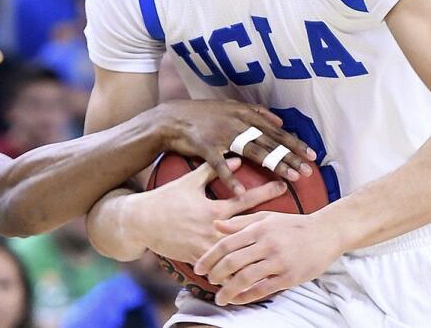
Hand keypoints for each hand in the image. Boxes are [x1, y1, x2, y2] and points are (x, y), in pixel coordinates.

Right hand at [129, 158, 286, 263]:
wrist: (141, 223)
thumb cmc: (166, 198)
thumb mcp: (189, 181)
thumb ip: (213, 169)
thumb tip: (236, 157)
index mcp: (211, 208)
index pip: (244, 199)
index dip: (265, 192)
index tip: (283, 185)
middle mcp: (211, 229)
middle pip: (247, 229)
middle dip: (269, 226)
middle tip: (290, 222)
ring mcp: (205, 246)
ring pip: (236, 254)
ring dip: (255, 253)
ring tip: (277, 253)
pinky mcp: (198, 259)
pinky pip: (220, 268)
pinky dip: (235, 270)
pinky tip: (251, 273)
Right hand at [152, 99, 316, 193]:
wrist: (170, 119)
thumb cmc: (202, 116)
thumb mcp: (230, 107)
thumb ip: (255, 113)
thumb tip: (280, 119)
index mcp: (244, 114)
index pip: (275, 131)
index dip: (294, 143)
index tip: (312, 155)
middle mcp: (237, 122)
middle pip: (270, 142)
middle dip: (291, 156)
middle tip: (309, 170)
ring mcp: (222, 134)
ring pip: (254, 151)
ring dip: (274, 165)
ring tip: (290, 178)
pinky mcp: (205, 147)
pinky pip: (220, 166)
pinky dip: (230, 178)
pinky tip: (241, 192)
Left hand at [194, 211, 341, 305]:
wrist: (327, 232)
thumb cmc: (294, 225)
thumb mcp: (267, 217)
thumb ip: (240, 222)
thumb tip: (215, 225)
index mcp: (260, 228)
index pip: (227, 244)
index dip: (209, 258)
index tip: (198, 268)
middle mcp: (268, 244)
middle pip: (232, 262)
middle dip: (215, 274)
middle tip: (208, 281)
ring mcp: (279, 261)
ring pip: (246, 278)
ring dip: (228, 290)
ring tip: (220, 297)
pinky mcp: (290, 277)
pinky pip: (263, 289)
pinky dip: (247, 297)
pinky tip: (238, 299)